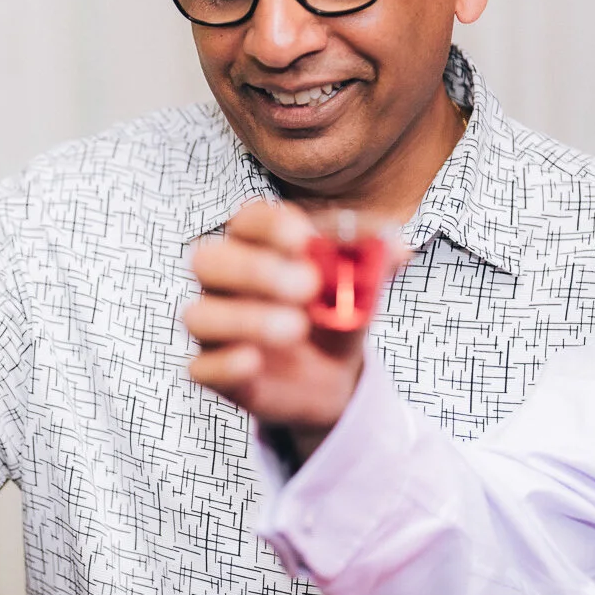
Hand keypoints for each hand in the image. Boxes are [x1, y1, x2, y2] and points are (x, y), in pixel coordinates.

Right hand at [183, 200, 408, 442]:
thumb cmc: (335, 310)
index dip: (269, 226)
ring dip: (245, 318)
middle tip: (307, 286)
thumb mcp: (359, 283)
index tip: (304, 240)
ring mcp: (215, 328)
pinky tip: (255, 362)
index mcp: (255, 245)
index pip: (246, 221)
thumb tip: (396, 247)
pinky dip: (225, 363)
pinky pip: (200, 368)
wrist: (332, 374)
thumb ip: (373, 260)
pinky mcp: (214, 372)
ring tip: (296, 327)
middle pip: (208, 260)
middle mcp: (223, 282)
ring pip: (198, 315)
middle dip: (254, 270)